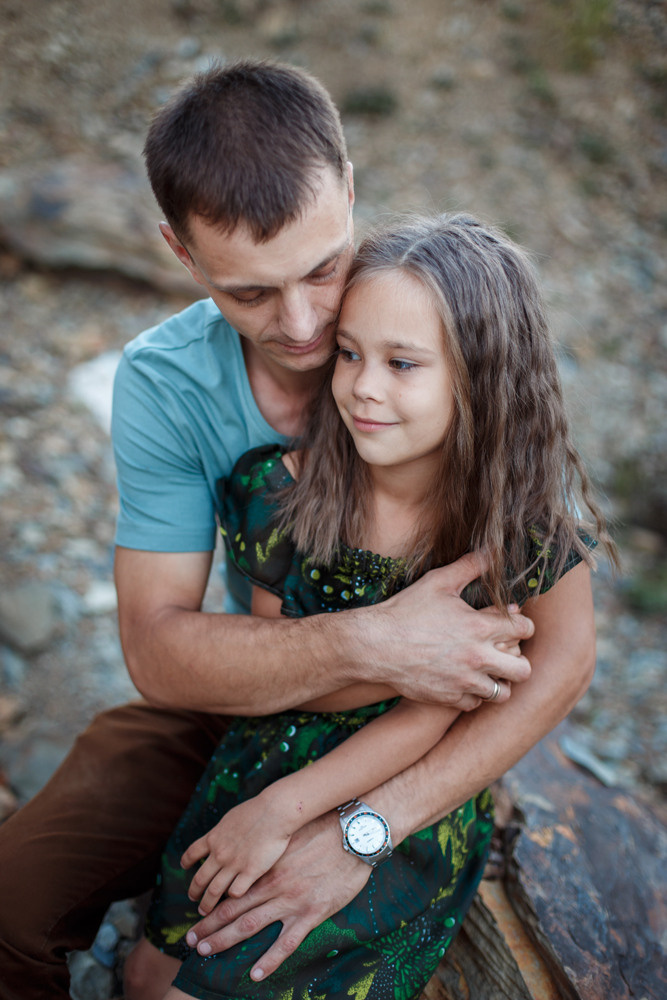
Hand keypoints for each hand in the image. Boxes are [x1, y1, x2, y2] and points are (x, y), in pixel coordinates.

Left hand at [182, 792, 291, 914]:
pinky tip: (233, 901)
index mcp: (214, 837)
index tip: (185, 866)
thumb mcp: (231, 817)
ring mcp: (234, 864)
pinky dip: (232, 898)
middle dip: (194, 891)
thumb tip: (219, 836)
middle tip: (193, 899)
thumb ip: (223, 831)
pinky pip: (235, 892)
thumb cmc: (257, 810)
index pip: (192, 852)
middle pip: (200, 878)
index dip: (187, 861)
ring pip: (214, 891)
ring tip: (205, 910)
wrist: (274, 812)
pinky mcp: (250, 872)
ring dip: (207, 903)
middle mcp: (220, 853)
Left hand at [184, 813, 369, 981]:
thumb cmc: (323, 830)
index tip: (195, 916)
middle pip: (234, 910)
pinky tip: (255, 974)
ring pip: (251, 925)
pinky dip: (270, 960)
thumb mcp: (291, 837)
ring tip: (206, 953)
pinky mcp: (312, 913)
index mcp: (268, 867)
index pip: (232, 891)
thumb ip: (272, 851)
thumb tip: (257, 856)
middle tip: (190, 942)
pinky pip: (287, 942)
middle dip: (209, 927)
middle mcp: (274, 885)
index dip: (211, 905)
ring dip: (226, 940)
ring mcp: (292, 901)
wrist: (354, 835)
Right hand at [361, 551, 533, 709]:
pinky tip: (464, 680)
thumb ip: (469, 566)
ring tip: (488, 671)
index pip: (525, 630)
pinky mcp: (448, 697)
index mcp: (480, 627)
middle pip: (523, 669)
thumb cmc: (406, 611)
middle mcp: (477, 658)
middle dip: (519, 660)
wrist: (375, 645)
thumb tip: (491, 551)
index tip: (515, 625)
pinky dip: (473, 694)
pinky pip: (474, 703)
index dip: (524, 626)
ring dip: (498, 681)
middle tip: (507, 653)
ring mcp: (464, 681)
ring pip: (503, 692)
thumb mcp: (438, 581)